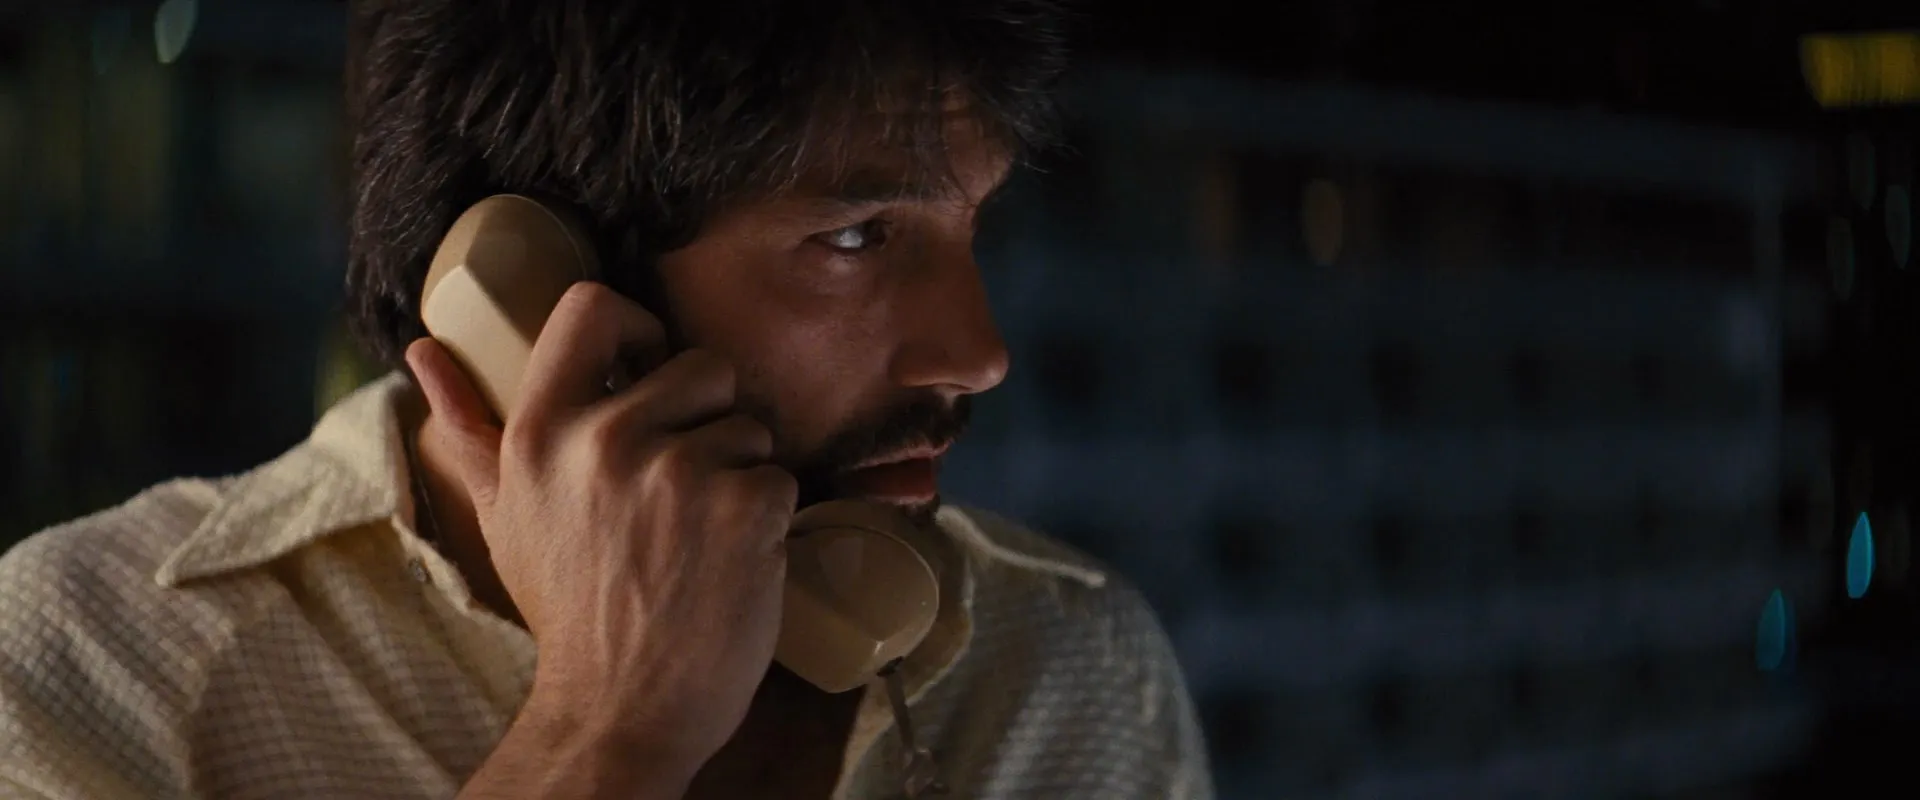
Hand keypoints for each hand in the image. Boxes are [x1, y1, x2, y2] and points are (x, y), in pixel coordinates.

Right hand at [408, 281, 795, 773]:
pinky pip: (781, 477)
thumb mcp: (504, 515)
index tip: (649, 373)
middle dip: (707, 421)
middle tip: (680, 493)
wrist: (621, 708)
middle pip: (702, 367)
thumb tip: (424, 351)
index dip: (637, 329)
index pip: (593, 307)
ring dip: (740, 474)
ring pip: (750, 426)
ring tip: (699, 536)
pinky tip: (732, 561)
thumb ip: (469, 428)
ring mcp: (680, 471)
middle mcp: (606, 439)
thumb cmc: (568, 608)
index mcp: (541, 430)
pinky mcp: (744, 506)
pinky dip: (771, 519)